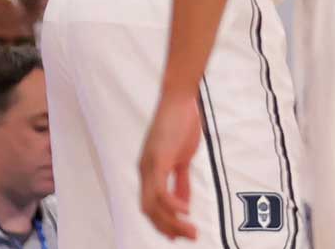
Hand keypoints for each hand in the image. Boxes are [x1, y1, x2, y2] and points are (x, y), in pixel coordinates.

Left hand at [139, 92, 201, 239]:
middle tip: (187, 237)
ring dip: (171, 221)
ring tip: (190, 230)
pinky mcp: (158, 159)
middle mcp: (144, 171)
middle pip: (149, 210)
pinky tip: (185, 210)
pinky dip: (172, 203)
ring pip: (152, 205)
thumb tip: (185, 203)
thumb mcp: (182, 157)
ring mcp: (149, 166)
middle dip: (167, 228)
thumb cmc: (181, 123)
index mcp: (149, 170)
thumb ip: (180, 180)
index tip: (178, 235)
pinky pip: (160, 189)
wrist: (179, 99)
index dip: (162, 223)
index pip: (150, 205)